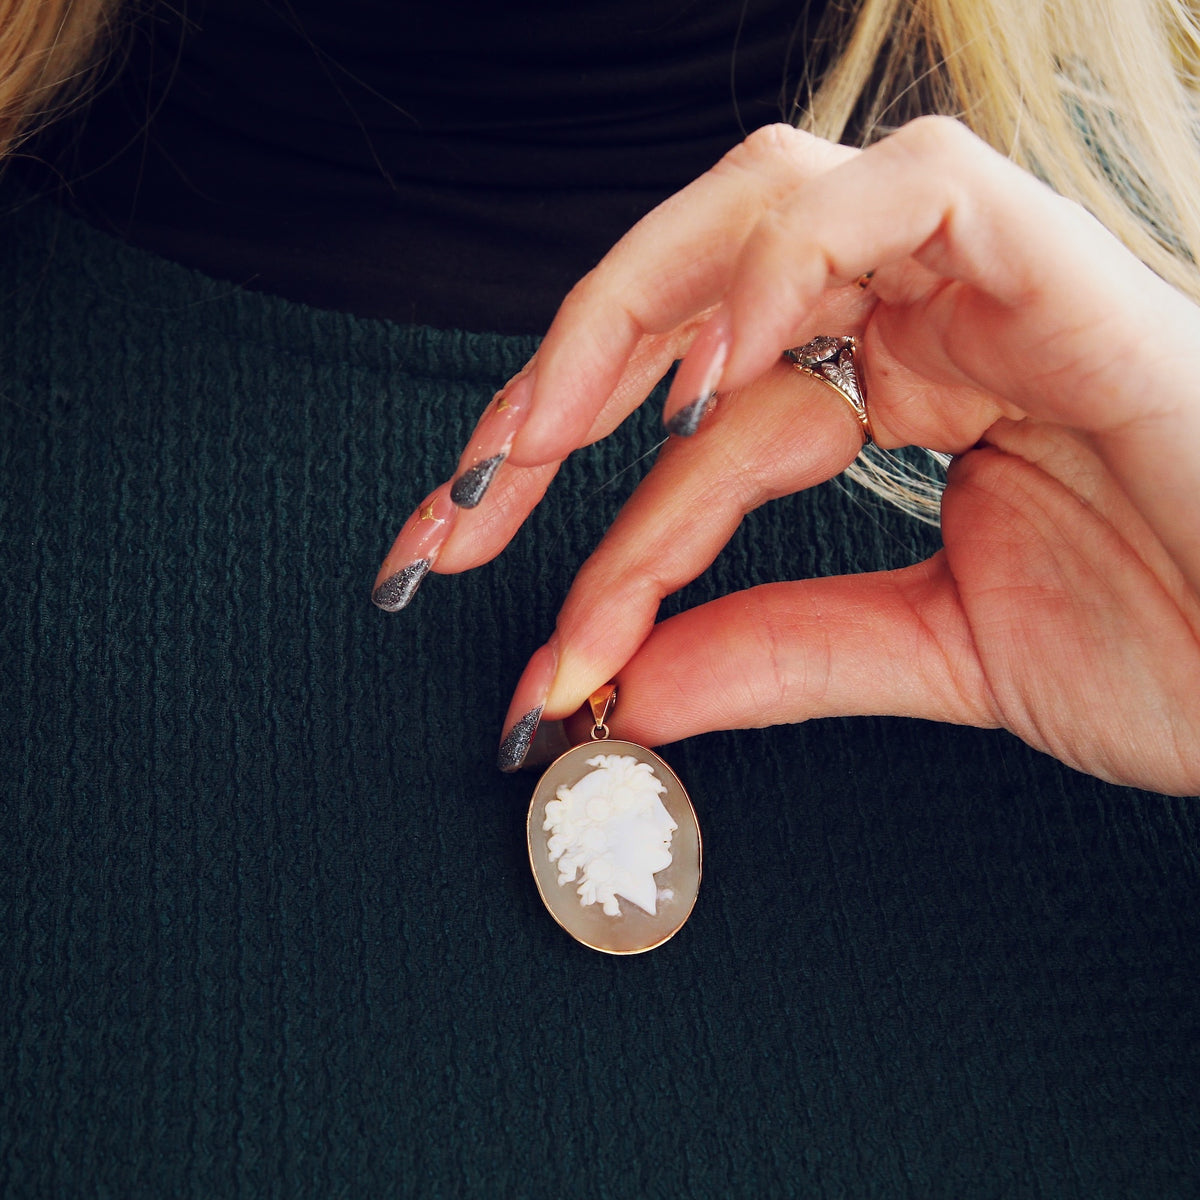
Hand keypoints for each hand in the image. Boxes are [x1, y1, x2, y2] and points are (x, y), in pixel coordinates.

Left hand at [376, 117, 1199, 794]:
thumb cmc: (1175, 645)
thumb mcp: (936, 653)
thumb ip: (781, 649)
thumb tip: (634, 682)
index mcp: (899, 394)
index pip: (702, 433)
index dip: (599, 525)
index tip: (534, 630)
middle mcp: (923, 317)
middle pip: (693, 288)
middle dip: (562, 385)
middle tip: (466, 498)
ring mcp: (982, 276)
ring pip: (760, 204)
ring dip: (631, 315)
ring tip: (539, 437)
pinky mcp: (1053, 259)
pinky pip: (898, 200)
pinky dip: (784, 263)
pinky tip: (706, 375)